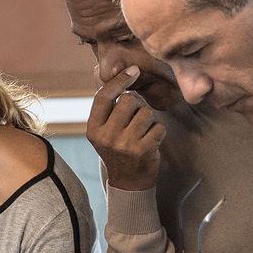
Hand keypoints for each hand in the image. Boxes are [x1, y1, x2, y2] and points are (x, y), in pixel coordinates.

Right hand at [86, 64, 166, 191]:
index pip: (103, 97)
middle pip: (129, 100)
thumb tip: (102, 70)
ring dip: (150, 119)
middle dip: (138, 105)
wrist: (128, 182)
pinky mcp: (143, 151)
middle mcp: (106, 136)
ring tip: (143, 131)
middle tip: (136, 118)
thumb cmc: (117, 149)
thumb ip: (105, 104)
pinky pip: (159, 127)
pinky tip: (151, 141)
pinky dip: (159, 131)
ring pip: (146, 112)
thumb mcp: (103, 129)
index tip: (134, 70)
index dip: (119, 80)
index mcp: (93, 129)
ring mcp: (124, 145)